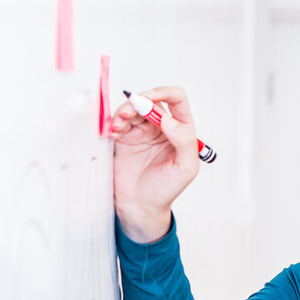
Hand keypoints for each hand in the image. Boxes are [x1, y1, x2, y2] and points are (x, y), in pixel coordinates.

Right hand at [109, 86, 200, 242]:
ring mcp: (143, 132)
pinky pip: (119, 122)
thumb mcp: (186, 167)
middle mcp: (162, 128)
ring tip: (118, 123)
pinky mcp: (126, 139)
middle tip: (129, 111)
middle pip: (151, 101)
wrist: (141, 207)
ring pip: (133, 109)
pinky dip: (114, 122)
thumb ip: (184, 141)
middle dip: (139, 102)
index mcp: (181, 130)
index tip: (150, 99)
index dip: (164, 93)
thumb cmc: (166, 190)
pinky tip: (113, 131)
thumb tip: (168, 119)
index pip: (176, 100)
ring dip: (124, 111)